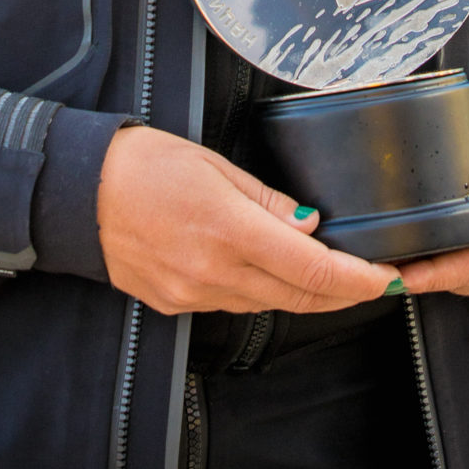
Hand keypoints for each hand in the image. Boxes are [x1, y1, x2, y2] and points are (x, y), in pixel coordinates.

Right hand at [97, 124, 400, 317]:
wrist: (80, 192)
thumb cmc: (146, 163)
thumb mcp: (216, 166)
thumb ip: (269, 202)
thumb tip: (312, 225)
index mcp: (231, 232)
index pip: (314, 270)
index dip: (359, 279)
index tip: (387, 277)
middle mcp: (215, 273)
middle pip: (299, 297)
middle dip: (344, 293)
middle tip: (374, 281)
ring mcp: (194, 294)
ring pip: (269, 304)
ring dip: (304, 293)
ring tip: (329, 272)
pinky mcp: (176, 304)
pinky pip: (235, 305)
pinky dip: (262, 291)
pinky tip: (270, 271)